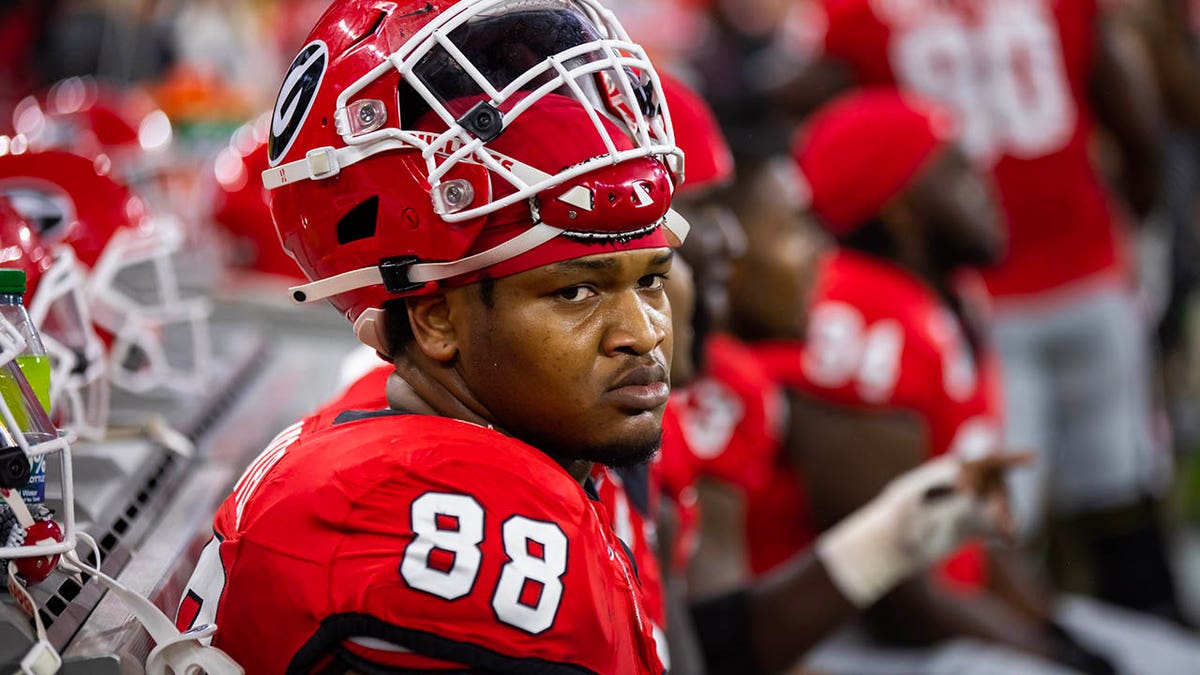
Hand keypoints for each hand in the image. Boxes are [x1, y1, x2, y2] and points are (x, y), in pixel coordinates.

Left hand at [816, 451, 1028, 607]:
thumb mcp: (909, 504)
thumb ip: (937, 490)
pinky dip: (1006, 532)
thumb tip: (963, 479)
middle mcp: (961, 486)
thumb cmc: (892, 522)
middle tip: (1002, 519)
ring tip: (1007, 532)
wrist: (886, 549)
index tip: (1032, 458)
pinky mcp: (970, 528)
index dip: (1010, 458)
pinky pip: (996, 526)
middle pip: (996, 484)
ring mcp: (967, 507)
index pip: (983, 462)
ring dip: (1007, 515)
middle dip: (1004, 498)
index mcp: (946, 472)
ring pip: (999, 505)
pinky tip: (1009, 541)